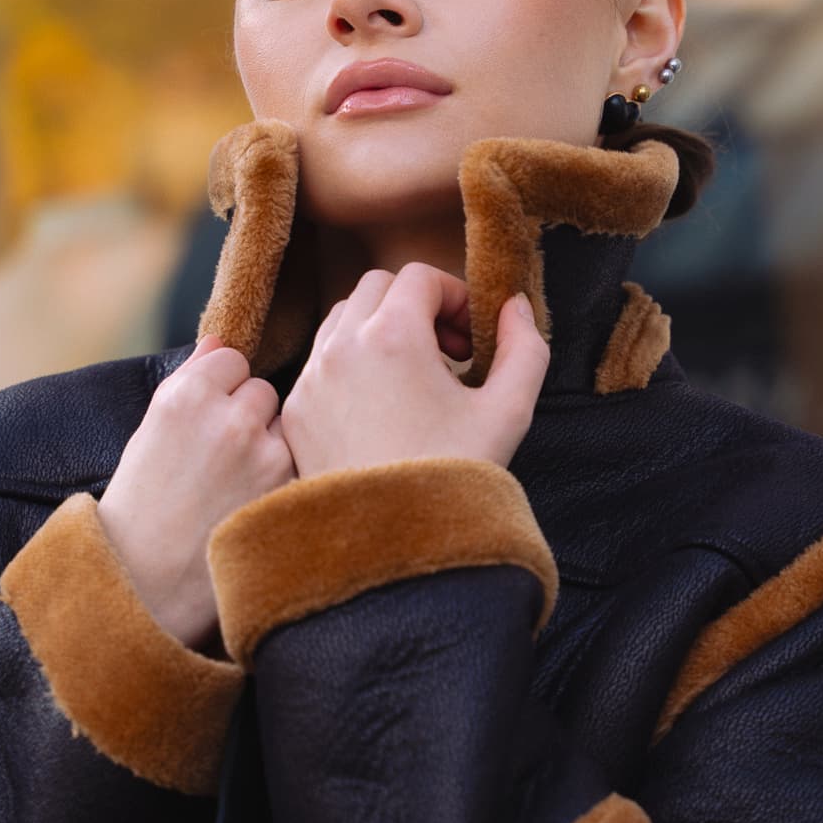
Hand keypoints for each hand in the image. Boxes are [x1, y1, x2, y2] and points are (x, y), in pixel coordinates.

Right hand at [97, 335, 294, 649]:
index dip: (223, 389)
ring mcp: (263, 452)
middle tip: (223, 458)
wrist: (145, 582)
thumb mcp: (149, 433)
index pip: (232, 359)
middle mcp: (227, 415)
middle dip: (249, 415)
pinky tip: (254, 503)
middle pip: (263, 390)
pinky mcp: (288, 487)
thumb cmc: (141, 507)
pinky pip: (297, 463)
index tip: (208, 419)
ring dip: (271, 446)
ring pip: (286, 425)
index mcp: (185, 394)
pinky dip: (285, 478)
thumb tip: (220, 342)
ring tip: (236, 485)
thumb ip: (188, 382)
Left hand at [279, 265, 548, 478]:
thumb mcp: (510, 410)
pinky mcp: (297, 414)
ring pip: (342, 321)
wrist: (395, 545)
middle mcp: (342, 348)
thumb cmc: (454, 478)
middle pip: (377, 288)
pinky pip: (320, 365)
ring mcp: (311, 380)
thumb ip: (525, 347)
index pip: (420, 277)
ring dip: (380, 332)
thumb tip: (515, 308)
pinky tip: (382, 409)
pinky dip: (351, 368)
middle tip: (448, 354)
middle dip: (415, 308)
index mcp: (393, 335)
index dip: (454, 297)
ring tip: (414, 380)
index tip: (472, 338)